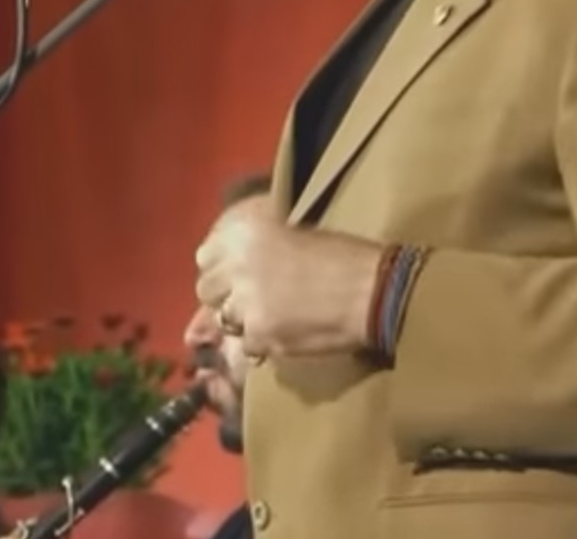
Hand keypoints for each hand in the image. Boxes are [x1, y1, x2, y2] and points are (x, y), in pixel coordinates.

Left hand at [195, 204, 382, 359]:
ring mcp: (245, 301)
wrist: (371, 288)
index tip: (237, 273)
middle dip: (225, 295)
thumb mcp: (293, 236)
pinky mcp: (258, 333)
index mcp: (247, 231)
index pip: (205, 255)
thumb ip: (255, 251)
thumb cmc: (342, 255)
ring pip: (223, 320)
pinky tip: (286, 331)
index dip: (221, 267)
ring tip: (273, 315)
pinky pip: (245, 344)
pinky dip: (262, 342)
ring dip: (243, 320)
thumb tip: (228, 271)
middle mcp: (238, 262)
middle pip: (206, 289)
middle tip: (254, 297)